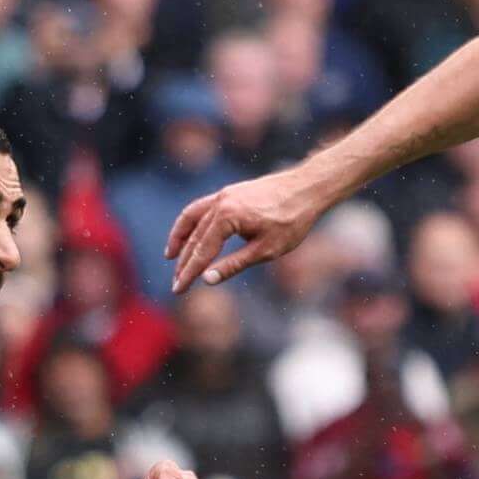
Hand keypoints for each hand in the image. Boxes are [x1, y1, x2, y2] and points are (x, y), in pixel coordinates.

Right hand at [165, 169, 326, 291]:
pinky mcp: (229, 193)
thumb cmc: (291, 220)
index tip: (178, 290)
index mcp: (227, 217)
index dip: (189, 273)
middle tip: (176, 283)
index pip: (202, 251)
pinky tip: (191, 235)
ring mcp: (223, 195)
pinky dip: (192, 223)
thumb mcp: (265, 250)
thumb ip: (233, 264)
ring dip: (180, 239)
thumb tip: (207, 279)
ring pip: (192, 218)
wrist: (307, 188)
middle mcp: (220, 202)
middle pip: (194, 237)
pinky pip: (202, 208)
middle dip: (183, 262)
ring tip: (172, 257)